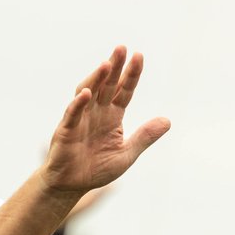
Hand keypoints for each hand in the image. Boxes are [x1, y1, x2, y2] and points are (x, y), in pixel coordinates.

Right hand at [40, 46, 169, 193]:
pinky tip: (87, 94)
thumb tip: (168, 121)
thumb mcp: (126, 154)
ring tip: (106, 64)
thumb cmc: (96, 169)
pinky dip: (78, 104)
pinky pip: (72, 114)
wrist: (71, 186)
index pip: (125, 91)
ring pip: (88, 93)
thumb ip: (144, 137)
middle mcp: (97, 113)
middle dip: (114, 67)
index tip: (139, 56)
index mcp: (112, 116)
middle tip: (122, 48)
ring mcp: (80, 119)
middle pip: (107, 85)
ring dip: (96, 79)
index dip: (131, 75)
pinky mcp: (66, 131)